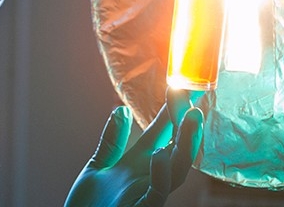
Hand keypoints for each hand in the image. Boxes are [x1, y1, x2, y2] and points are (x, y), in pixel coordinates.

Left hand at [64, 89, 204, 206]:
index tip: (183, 89)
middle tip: (194, 100)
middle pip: (177, 150)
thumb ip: (112, 141)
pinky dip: (160, 173)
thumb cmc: (89, 206)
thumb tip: (121, 109)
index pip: (162, 135)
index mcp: (138, 165)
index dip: (172, 113)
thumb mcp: (97, 167)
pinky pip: (157, 194)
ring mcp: (147, 195)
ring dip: (186, 144)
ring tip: (192, 118)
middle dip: (187, 126)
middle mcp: (149, 179)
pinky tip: (160, 153)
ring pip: (177, 170)